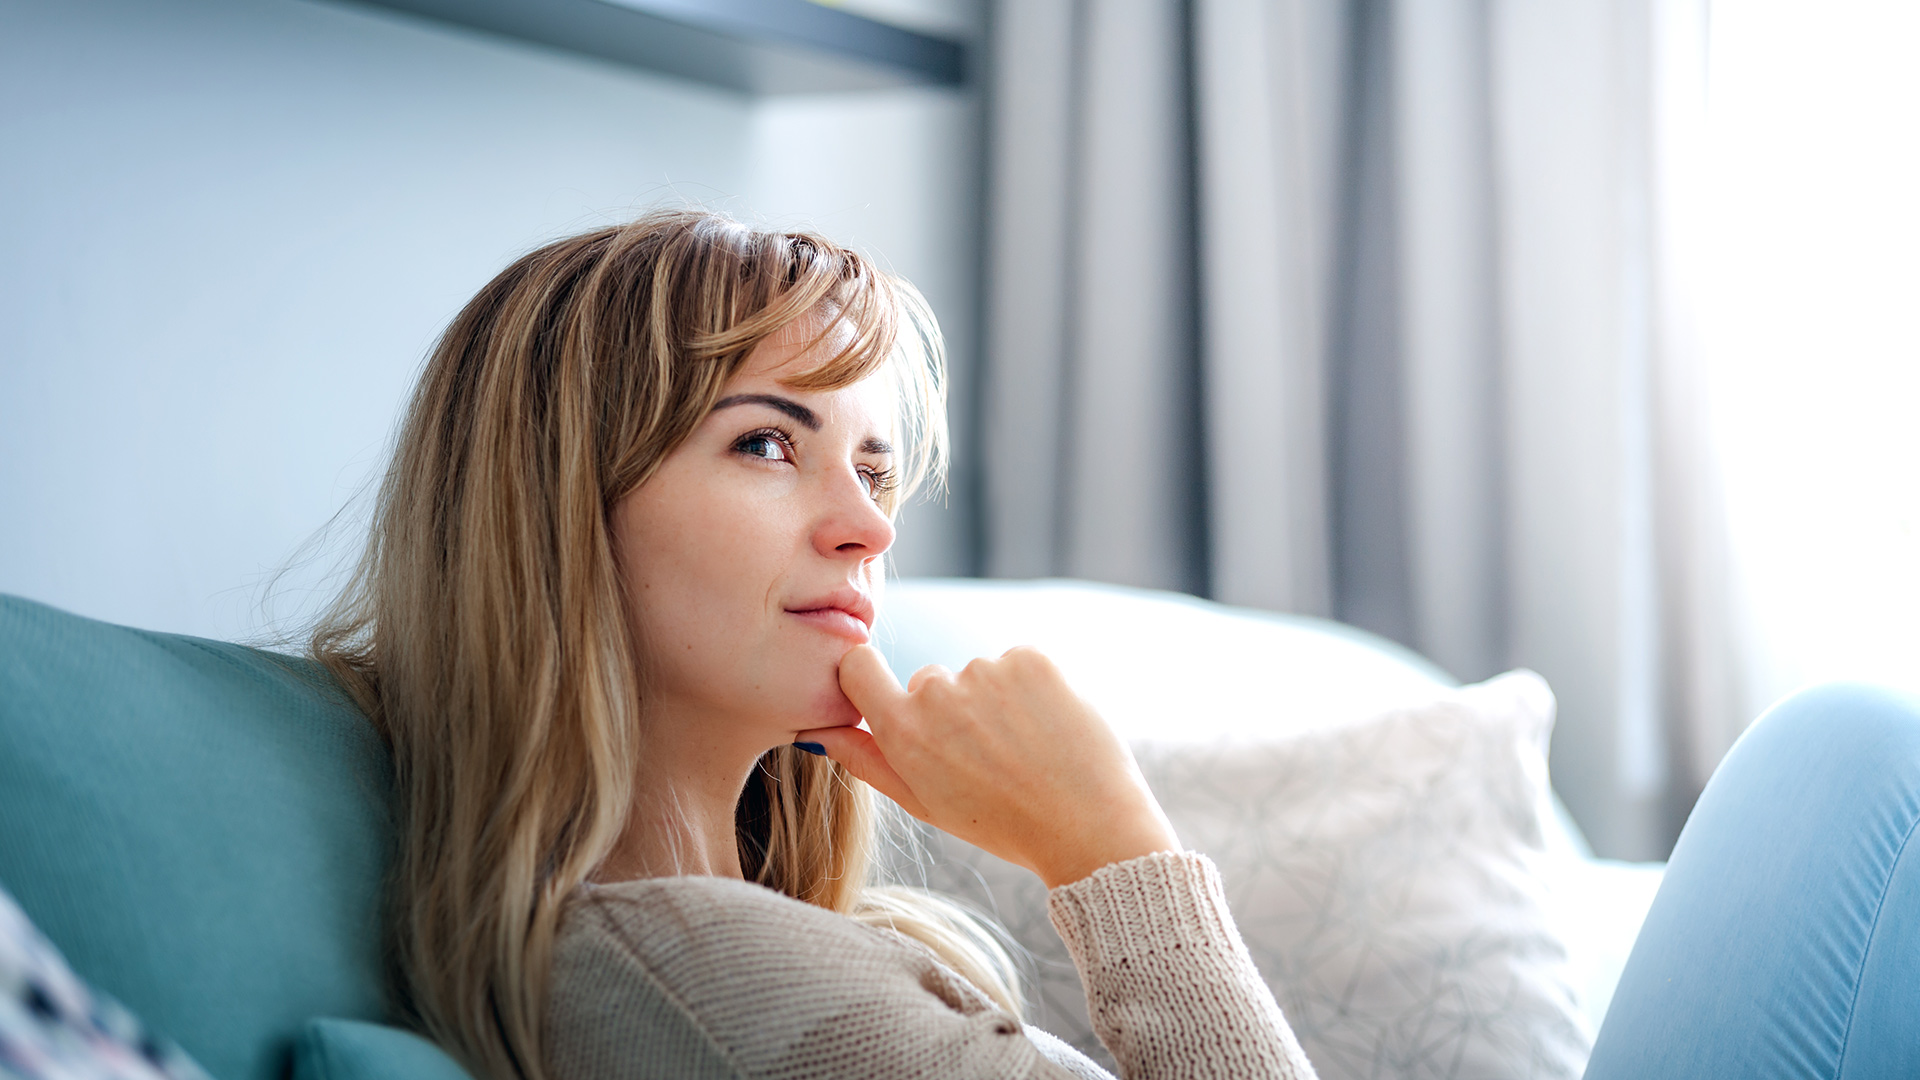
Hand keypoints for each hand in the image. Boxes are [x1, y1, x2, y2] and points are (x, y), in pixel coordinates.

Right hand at [795, 644, 1179, 888]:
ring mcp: (986, 670)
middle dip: (949, 711)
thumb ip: (867, 761)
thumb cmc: (1002, 823)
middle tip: (987, 760)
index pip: (857, 667)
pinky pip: (1017, 663)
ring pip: (977, 675)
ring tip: (1024, 751)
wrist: (1088, 827)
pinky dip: (1030, 689)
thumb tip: (819, 731)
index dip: (867, 677)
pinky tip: (1046, 730)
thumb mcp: (925, 803)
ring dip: (994, 702)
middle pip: (927, 681)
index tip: (887, 694)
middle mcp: (938, 693)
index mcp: (904, 731)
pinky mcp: (1031, 658)